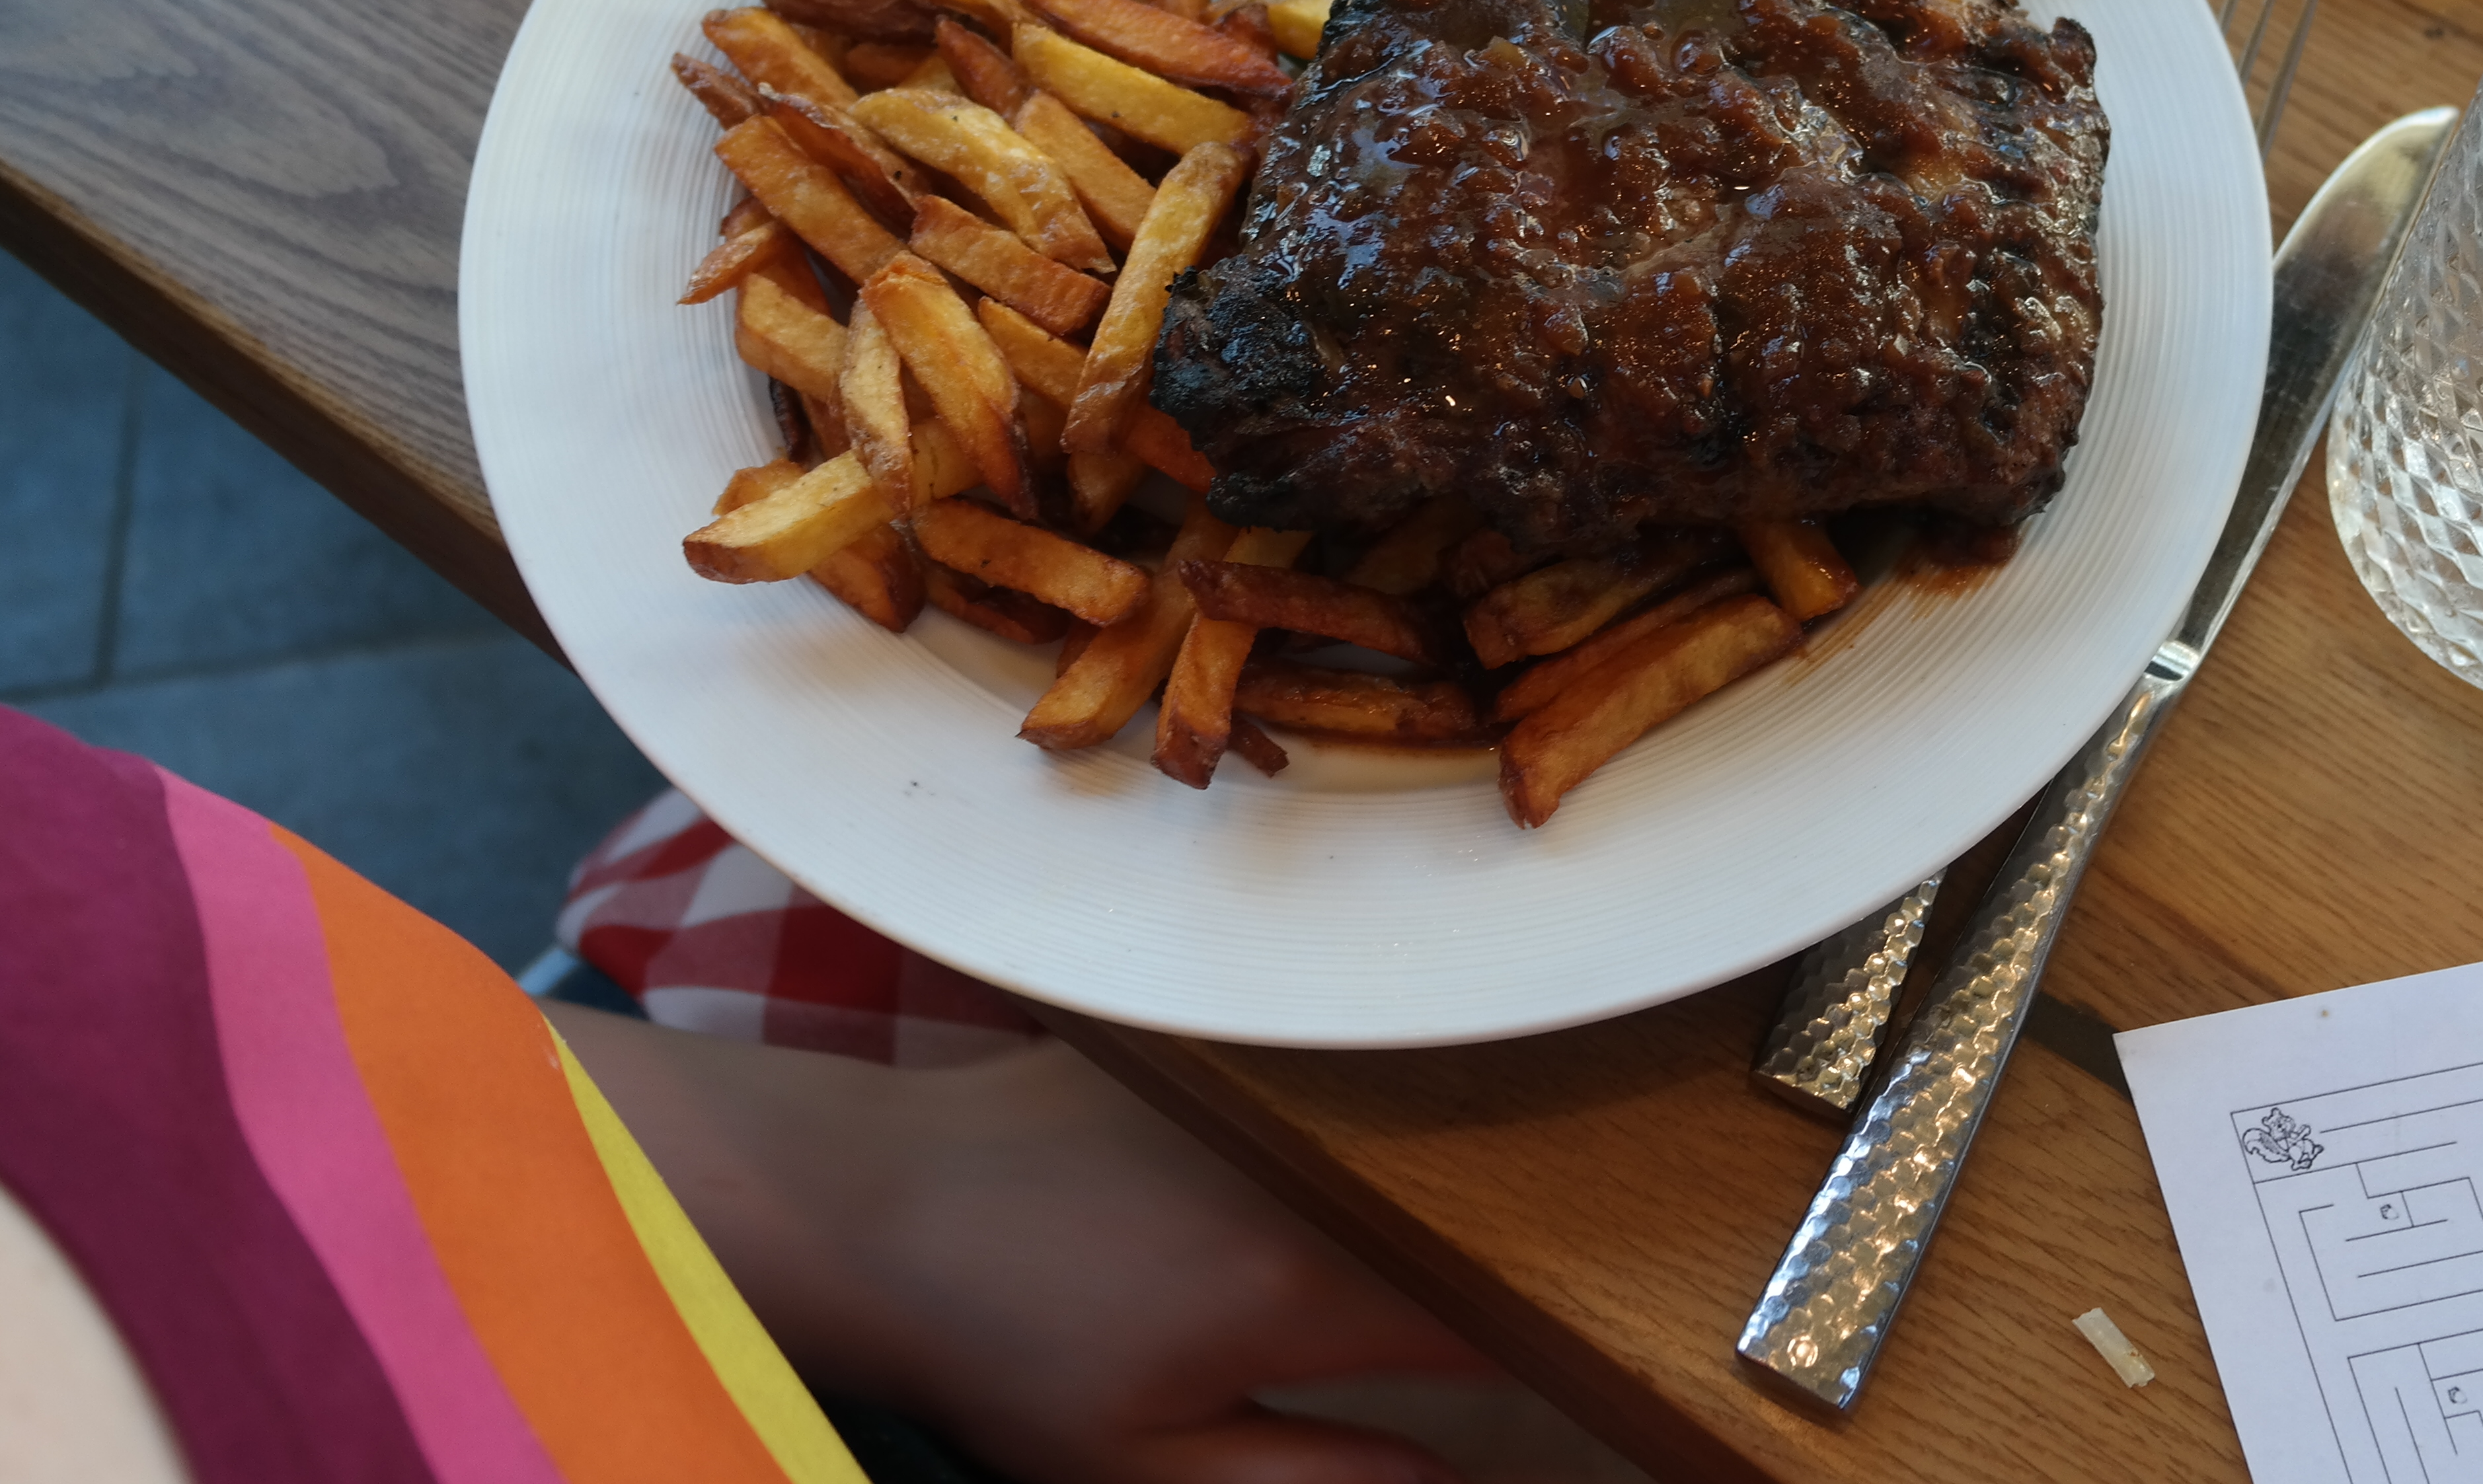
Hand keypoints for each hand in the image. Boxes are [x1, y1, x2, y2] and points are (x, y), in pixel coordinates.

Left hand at [559, 1013, 1488, 1483]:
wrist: (879, 1200)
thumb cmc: (1006, 1352)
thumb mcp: (1152, 1468)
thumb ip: (1325, 1477)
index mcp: (1304, 1283)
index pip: (1487, 1316)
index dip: (1555, 1346)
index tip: (1603, 1368)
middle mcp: (1310, 1166)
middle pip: (1473, 1208)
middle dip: (1524, 1255)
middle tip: (1563, 1295)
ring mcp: (1274, 1087)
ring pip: (1425, 1133)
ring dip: (1464, 1182)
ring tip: (1505, 1222)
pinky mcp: (1232, 1042)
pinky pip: (1352, 1080)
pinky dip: (1394, 1120)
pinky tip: (1402, 1142)